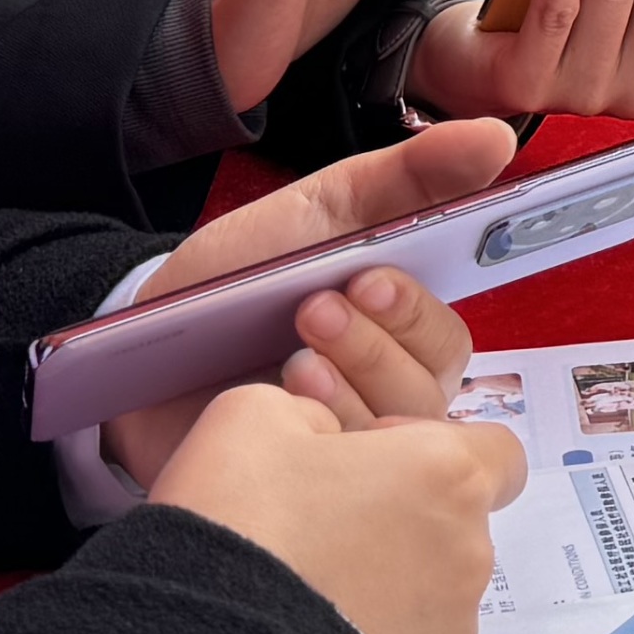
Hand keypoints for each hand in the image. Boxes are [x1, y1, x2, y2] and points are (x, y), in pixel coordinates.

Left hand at [99, 112, 519, 489]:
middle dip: (375, 344)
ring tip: (290, 356)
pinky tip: (276, 409)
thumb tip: (496, 137)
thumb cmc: (237, 279)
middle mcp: (382, 397)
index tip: (375, 278)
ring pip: (391, 439)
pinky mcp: (302, 496)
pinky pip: (339, 487)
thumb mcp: (319, 212)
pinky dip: (313, 437)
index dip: (421, 313)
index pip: (448, 338)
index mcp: (396, 334)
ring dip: (345, 386)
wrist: (137, 343)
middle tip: (315, 307)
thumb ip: (409, 177)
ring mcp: (344, 450)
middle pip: (427, 390)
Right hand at [145, 360, 527, 633]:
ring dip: (380, 592)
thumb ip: (312, 411)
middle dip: (394, 523)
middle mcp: (469, 558)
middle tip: (311, 537)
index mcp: (446, 478)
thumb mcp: (250, 419)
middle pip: (450, 527)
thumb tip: (330, 442)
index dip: (431, 450)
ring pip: (426, 599)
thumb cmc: (240, 526)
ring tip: (298, 604)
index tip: (364, 463)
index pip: (494, 453)